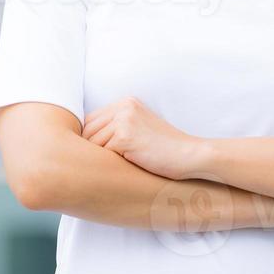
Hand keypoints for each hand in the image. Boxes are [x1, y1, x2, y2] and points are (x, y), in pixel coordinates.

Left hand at [83, 96, 201, 180]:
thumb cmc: (166, 149)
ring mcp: (124, 121)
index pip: (90, 121)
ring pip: (92, 144)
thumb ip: (117, 127)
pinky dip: (109, 165)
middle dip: (91, 151)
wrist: (190, 155)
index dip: (90, 141)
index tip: (97, 156)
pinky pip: (102, 154)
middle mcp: (123, 107)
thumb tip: (83, 143)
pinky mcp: (124, 137)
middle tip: (101, 166)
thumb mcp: (141, 128)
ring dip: (100, 159)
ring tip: (114, 168)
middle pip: (87, 131)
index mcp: (126, 103)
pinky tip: (124, 170)